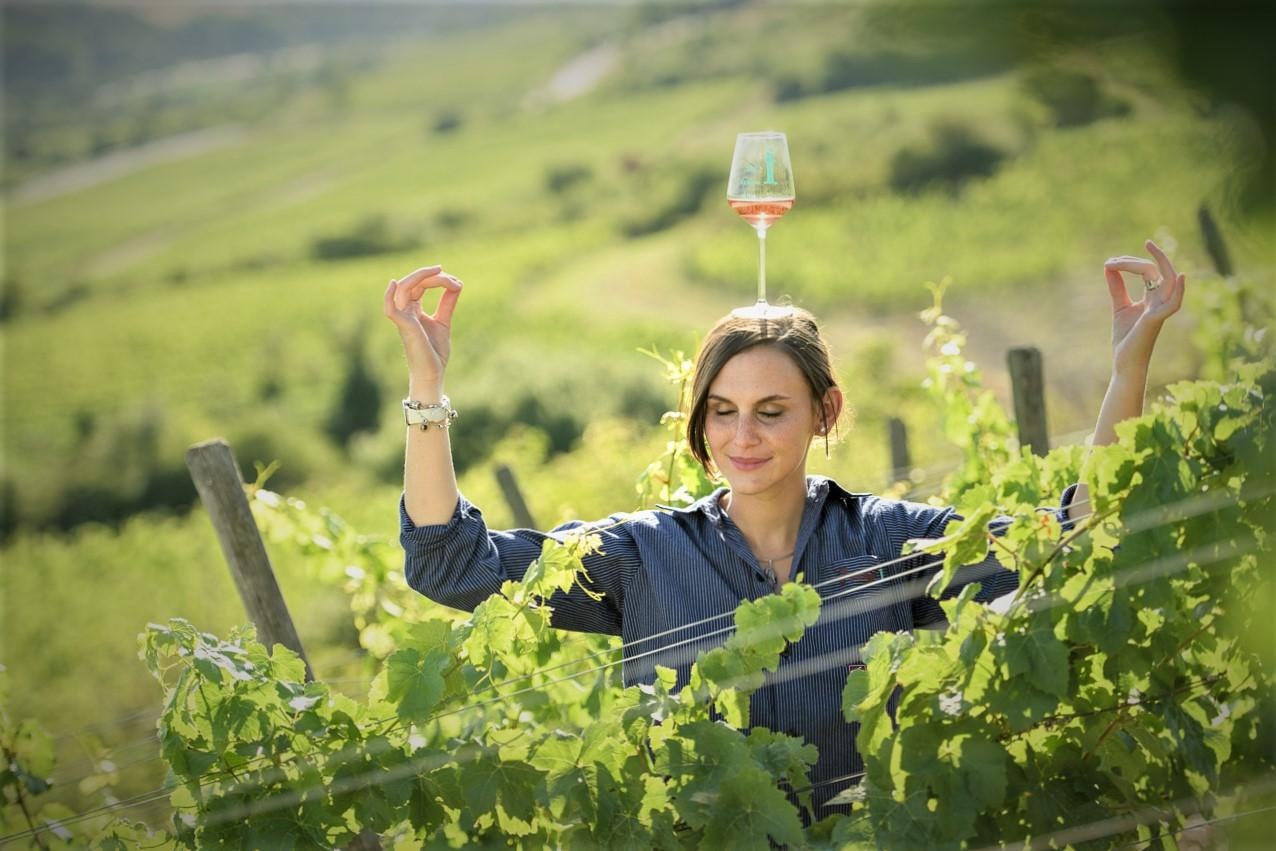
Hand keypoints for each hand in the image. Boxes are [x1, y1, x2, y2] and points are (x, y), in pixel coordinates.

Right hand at [382, 264, 462, 388]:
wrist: (433, 374)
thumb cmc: (435, 352)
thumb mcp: (444, 322)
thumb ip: (447, 303)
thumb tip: (457, 284)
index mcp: (413, 310)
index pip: (420, 285)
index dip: (436, 279)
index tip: (456, 283)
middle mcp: (405, 312)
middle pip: (412, 283)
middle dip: (430, 275)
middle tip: (446, 273)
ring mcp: (403, 318)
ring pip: (404, 288)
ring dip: (421, 276)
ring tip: (438, 271)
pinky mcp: (404, 327)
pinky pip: (390, 309)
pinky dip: (389, 296)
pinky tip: (394, 284)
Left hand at [1103, 239, 1185, 378]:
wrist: (1125, 362)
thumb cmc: (1126, 337)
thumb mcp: (1120, 307)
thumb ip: (1117, 287)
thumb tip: (1109, 266)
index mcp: (1153, 298)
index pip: (1149, 271)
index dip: (1131, 263)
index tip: (1109, 263)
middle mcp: (1160, 301)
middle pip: (1158, 272)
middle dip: (1144, 259)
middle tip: (1130, 251)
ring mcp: (1160, 310)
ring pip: (1168, 280)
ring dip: (1157, 263)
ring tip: (1147, 248)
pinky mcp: (1156, 320)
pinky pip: (1174, 303)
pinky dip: (1179, 290)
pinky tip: (1178, 276)